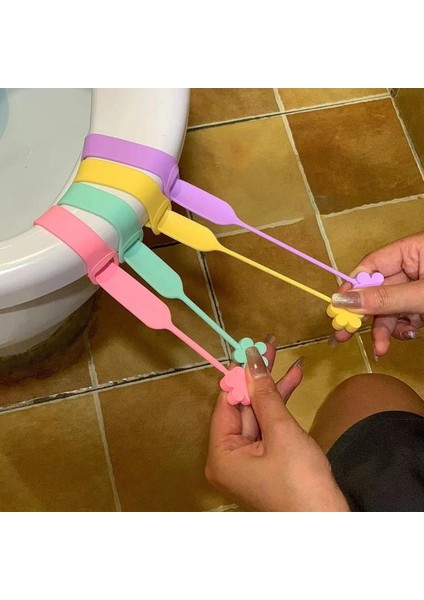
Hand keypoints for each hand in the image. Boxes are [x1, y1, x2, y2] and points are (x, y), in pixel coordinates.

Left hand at [205, 343, 348, 511]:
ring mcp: (248, 461)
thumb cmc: (300, 482)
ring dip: (274, 390)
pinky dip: (281, 408)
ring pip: (259, 414)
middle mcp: (229, 457)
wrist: (328, 526)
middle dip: (259, 378)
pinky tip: (293, 381)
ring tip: (288, 360)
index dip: (239, 374)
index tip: (251, 348)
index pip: (226, 403)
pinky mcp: (267, 462)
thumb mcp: (282, 432)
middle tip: (270, 345)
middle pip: (243, 407)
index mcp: (221, 454)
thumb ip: (265, 394)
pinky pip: (269, 428)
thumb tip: (252, 359)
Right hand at [331, 232, 423, 356]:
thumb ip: (384, 299)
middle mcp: (414, 265)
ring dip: (385, 330)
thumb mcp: (420, 296)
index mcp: (413, 250)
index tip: (337, 307)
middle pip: (378, 290)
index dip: (353, 287)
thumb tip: (343, 301)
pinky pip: (404, 315)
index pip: (372, 265)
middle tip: (343, 334)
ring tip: (381, 349)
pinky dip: (403, 328)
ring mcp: (419, 285)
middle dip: (365, 315)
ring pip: (390, 307)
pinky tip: (410, 334)